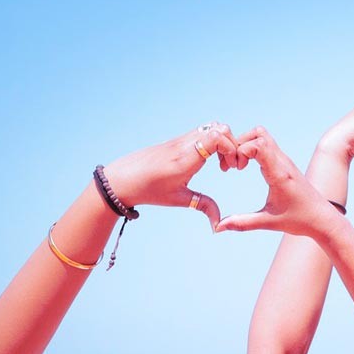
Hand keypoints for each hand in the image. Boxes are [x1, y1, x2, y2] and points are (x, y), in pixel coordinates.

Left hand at [103, 123, 239, 228]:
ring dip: (223, 143)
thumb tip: (218, 225)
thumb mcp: (178, 199)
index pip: (216, 137)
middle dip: (232, 145)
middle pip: (219, 128)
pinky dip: (212, 142)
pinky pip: (201, 132)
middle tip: (229, 165)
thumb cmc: (148, 190)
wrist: (121, 179)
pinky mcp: (175, 140)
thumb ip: (204, 206)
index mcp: (185, 159)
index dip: (231, 148)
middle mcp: (183, 145)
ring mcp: (179, 140)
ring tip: (220, 163)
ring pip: (211, 127)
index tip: (231, 167)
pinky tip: (208, 160)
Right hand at [215, 126, 334, 236]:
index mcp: (279, 173)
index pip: (258, 144)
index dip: (240, 151)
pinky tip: (248, 168)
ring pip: (263, 136)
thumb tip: (218, 228)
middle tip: (234, 165)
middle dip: (240, 143)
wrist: (322, 218)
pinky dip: (253, 149)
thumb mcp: (269, 222)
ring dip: (247, 144)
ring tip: (239, 165)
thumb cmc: (299, 220)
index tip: (236, 169)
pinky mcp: (285, 164)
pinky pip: (267, 145)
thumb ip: (243, 223)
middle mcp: (283, 162)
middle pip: (258, 133)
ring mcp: (285, 161)